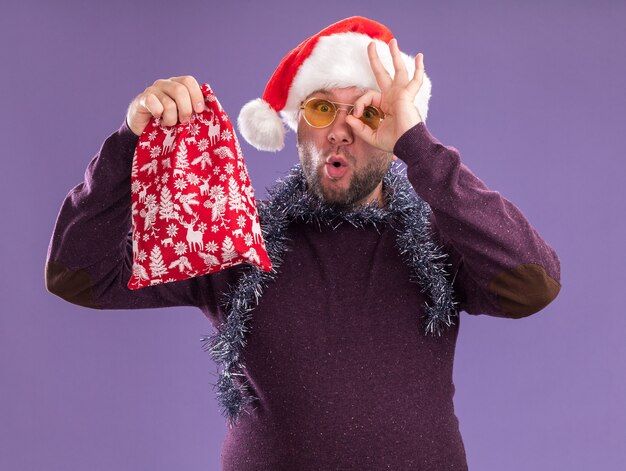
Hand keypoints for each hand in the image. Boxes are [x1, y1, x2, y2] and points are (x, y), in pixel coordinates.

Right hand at [126, 76, 206, 135]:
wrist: (144, 131)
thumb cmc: (169, 123)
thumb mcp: (185, 116)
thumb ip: (196, 110)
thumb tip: (214, 109)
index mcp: (178, 85)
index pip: (189, 81)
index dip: (196, 95)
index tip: (199, 111)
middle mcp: (165, 84)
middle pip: (180, 90)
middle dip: (185, 110)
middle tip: (183, 121)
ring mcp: (152, 90)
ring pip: (169, 103)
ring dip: (171, 119)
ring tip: (168, 124)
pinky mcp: (142, 99)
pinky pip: (154, 105)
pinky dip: (158, 115)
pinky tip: (157, 119)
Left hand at [346, 38, 424, 153]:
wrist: (407, 145)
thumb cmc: (394, 142)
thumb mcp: (371, 136)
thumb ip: (359, 127)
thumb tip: (348, 117)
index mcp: (385, 105)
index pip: (369, 97)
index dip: (360, 104)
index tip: (356, 115)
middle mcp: (393, 97)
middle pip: (383, 73)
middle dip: (377, 60)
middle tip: (370, 45)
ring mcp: (401, 94)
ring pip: (398, 70)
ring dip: (395, 56)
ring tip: (392, 41)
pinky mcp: (407, 95)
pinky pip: (415, 80)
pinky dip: (418, 69)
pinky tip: (419, 57)